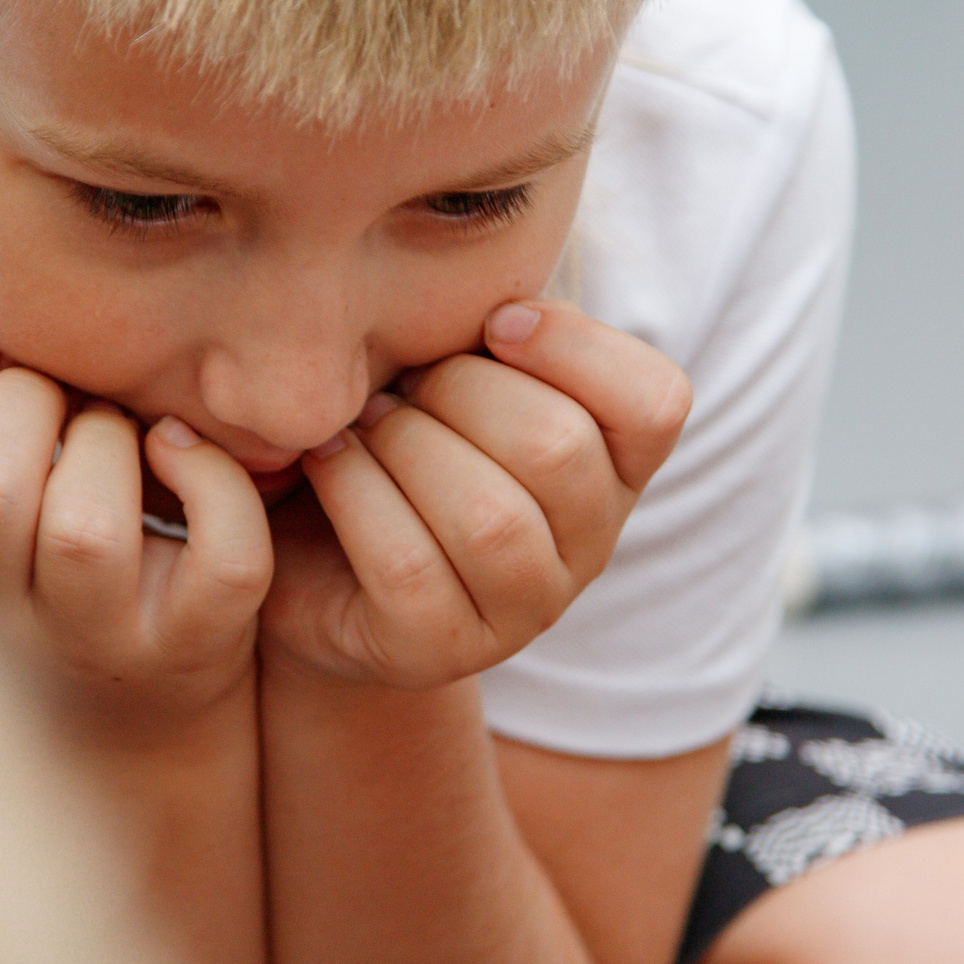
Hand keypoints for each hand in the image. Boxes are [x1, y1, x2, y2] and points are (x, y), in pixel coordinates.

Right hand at [0, 332, 271, 732]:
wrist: (129, 721)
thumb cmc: (28, 584)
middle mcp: (3, 621)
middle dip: (21, 398)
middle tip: (52, 390)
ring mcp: (104, 638)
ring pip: (88, 529)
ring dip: (104, 437)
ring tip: (111, 426)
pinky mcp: (198, 640)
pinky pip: (222, 557)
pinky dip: (213, 482)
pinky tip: (181, 448)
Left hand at [262, 300, 690, 689]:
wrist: (307, 549)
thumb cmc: (396, 438)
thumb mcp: (457, 368)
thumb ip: (499, 333)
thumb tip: (506, 311)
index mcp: (613, 468)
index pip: (656, 405)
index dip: (576, 347)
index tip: (492, 324)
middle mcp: (587, 548)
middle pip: (559, 449)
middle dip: (459, 390)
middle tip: (402, 386)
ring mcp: (519, 612)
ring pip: (489, 519)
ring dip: (405, 445)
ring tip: (364, 425)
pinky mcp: (436, 651)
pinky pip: (407, 565)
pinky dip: (355, 492)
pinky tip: (327, 461)